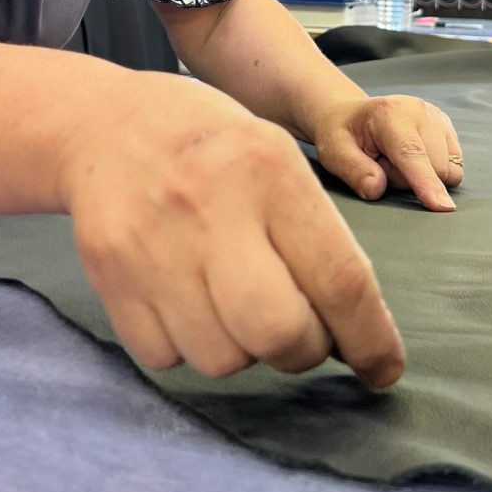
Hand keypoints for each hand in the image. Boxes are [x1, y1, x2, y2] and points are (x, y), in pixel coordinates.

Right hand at [56, 70, 405, 386]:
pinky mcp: (110, 277)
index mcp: (267, 169)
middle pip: (278, 334)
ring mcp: (153, 246)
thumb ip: (314, 232)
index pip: (339, 278)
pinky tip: (188, 301)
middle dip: (302, 350)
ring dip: (242, 349)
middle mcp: (209, 208)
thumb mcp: (275, 154)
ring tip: (234, 303)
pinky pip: (166, 358)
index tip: (383, 368)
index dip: (370, 338)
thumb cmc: (211, 144)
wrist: (107, 123)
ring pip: (222, 359)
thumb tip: (355, 331)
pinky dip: (187, 346)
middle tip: (299, 330)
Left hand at [312, 95, 462, 212]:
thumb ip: (354, 172)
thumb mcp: (334, 154)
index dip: (426, 182)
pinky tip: (412, 158)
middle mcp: (418, 110)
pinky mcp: (445, 125)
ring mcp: (435, 116)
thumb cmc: (341, 134)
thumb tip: (377, 189)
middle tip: (382, 165)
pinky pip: (455, 164)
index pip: (411, 154)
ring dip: (424, 175)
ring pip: (448, 168)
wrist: (350, 115)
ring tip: (396, 161)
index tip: (442, 206)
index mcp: (388, 114)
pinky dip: (435, 168)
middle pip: (435, 167)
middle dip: (410, 180)